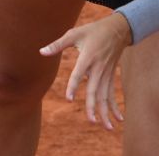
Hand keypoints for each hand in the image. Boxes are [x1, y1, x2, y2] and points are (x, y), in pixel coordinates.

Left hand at [39, 12, 131, 130]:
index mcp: (87, 57)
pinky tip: (118, 119)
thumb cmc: (92, 31)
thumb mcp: (74, 34)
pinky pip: (112, 93)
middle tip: (92, 121)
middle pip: (95, 90)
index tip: (69, 98)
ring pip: (106, 95)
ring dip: (107, 112)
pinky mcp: (111, 76)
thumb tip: (41, 52)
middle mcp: (98, 68)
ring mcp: (106, 73)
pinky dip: (114, 106)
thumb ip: (58, 44)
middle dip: (94, 106)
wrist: (118, 29)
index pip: (79, 73)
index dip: (73, 85)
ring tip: (108, 128)